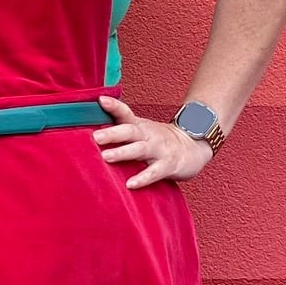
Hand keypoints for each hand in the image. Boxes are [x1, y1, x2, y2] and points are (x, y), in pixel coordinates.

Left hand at [92, 93, 214, 186]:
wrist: (193, 146)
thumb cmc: (160, 140)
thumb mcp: (142, 129)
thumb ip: (120, 128)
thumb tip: (91, 129)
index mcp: (139, 126)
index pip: (125, 113)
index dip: (113, 106)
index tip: (100, 100)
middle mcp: (148, 135)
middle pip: (130, 131)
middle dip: (112, 133)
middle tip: (95, 137)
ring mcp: (159, 149)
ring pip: (140, 149)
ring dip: (123, 152)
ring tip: (106, 157)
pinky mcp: (169, 165)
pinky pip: (155, 172)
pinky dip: (143, 177)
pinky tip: (130, 184)